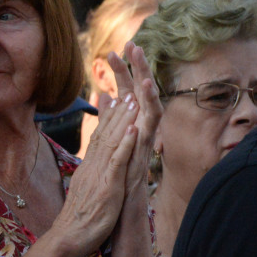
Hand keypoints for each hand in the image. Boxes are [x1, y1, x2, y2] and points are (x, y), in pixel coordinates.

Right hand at [55, 85, 142, 253]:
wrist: (69, 237)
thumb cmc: (77, 221)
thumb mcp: (84, 193)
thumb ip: (89, 178)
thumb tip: (91, 170)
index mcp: (88, 169)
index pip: (98, 139)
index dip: (107, 120)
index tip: (116, 103)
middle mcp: (92, 167)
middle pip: (104, 134)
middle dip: (117, 113)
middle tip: (127, 93)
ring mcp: (99, 175)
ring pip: (112, 142)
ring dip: (123, 121)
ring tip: (132, 102)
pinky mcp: (108, 186)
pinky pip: (118, 161)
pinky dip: (126, 143)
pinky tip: (133, 129)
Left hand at [108, 42, 162, 197]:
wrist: (122, 212)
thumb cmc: (117, 181)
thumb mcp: (109, 143)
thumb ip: (109, 118)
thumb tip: (105, 96)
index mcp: (129, 126)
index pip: (126, 93)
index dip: (121, 73)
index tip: (112, 52)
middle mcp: (140, 129)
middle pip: (140, 92)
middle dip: (137, 67)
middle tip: (131, 43)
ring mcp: (145, 139)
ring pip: (149, 103)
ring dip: (146, 79)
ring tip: (141, 58)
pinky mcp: (148, 150)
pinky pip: (151, 124)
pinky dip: (150, 106)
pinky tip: (146, 88)